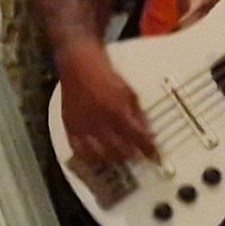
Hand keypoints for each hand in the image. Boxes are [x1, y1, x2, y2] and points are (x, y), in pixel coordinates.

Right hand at [53, 47, 157, 173]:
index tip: (154, 156)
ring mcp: (83, 126)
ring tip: (121, 158)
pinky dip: (90, 157)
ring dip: (113, 159)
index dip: (148, 150)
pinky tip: (98, 158)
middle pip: (119, 150)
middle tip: (138, 157)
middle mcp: (99, 121)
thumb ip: (139, 115)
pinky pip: (78, 150)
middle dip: (131, 156)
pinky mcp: (69, 127)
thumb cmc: (106, 77)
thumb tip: (148, 133)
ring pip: (99, 155)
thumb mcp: (130, 93)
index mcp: (117, 110)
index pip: (137, 137)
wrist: (79, 66)